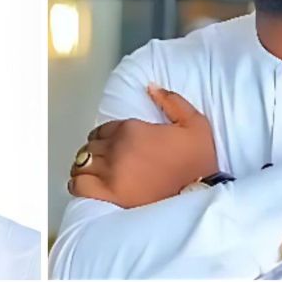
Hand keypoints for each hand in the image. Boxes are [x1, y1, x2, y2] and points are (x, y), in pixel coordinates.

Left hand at [68, 84, 217, 208]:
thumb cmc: (199, 160)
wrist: (203, 193)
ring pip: (81, 164)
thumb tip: (151, 86)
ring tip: (93, 174)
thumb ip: (171, 100)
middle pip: (90, 147)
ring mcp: (111, 172)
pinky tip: (86, 185)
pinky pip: (79, 185)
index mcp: (131, 129)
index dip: (103, 139)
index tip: (111, 147)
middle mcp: (117, 149)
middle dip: (95, 153)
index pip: (101, 130)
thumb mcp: (194, 122)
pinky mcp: (110, 195)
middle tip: (105, 163)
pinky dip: (78, 184)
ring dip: (84, 167)